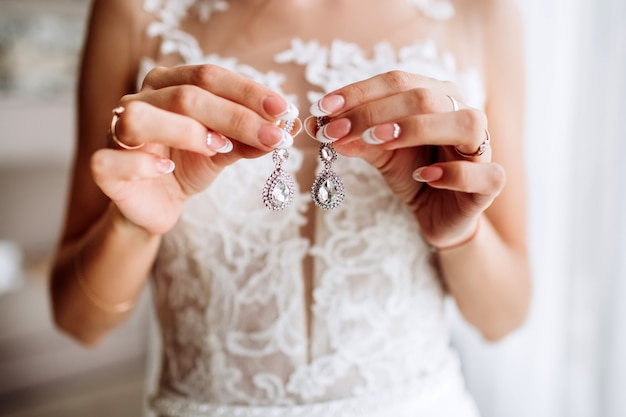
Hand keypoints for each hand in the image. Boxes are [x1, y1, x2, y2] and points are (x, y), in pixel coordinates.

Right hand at [91, 65, 299, 234]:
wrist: (158, 205)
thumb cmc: (188, 167)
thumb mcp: (225, 150)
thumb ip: (249, 138)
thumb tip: (286, 127)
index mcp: (169, 85)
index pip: (209, 76)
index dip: (247, 92)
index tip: (283, 110)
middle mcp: (141, 100)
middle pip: (185, 96)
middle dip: (235, 117)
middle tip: (272, 137)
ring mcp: (116, 131)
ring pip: (141, 118)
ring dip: (186, 132)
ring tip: (217, 149)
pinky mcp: (104, 166)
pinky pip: (113, 159)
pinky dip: (141, 163)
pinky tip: (167, 169)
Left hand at [305, 71, 505, 248]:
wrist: (435, 213)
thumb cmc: (411, 173)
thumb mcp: (378, 153)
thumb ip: (355, 137)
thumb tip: (320, 125)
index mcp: (435, 96)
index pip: (398, 81)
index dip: (360, 92)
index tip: (323, 108)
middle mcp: (461, 112)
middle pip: (425, 97)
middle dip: (375, 112)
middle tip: (337, 131)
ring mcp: (481, 146)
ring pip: (465, 122)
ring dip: (416, 129)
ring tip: (377, 143)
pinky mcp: (489, 183)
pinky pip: (484, 173)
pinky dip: (454, 172)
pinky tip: (424, 175)